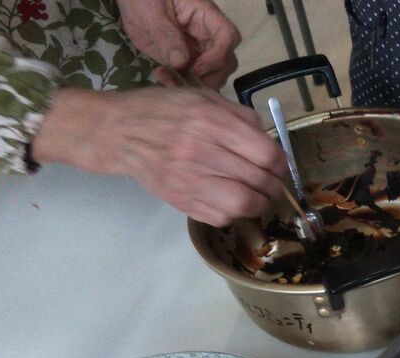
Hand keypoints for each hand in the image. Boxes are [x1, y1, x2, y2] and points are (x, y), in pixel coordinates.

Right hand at [32, 88, 287, 225]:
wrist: (118, 132)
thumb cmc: (163, 110)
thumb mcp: (204, 98)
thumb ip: (241, 117)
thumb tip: (270, 142)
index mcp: (210, 122)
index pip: (266, 154)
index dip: (281, 164)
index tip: (279, 165)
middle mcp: (201, 152)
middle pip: (260, 182)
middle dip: (275, 186)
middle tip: (274, 184)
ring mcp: (189, 180)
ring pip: (244, 205)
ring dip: (259, 204)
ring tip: (258, 197)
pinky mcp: (180, 200)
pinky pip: (221, 218)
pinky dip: (234, 214)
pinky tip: (231, 202)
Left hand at [118, 0, 241, 88]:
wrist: (131, 4)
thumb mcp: (151, 10)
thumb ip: (165, 34)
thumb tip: (181, 62)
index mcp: (204, 15)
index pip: (228, 36)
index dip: (218, 56)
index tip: (196, 69)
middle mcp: (207, 34)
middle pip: (227, 59)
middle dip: (212, 75)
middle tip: (186, 81)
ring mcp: (198, 49)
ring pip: (215, 73)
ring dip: (198, 84)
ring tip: (170, 80)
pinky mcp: (187, 61)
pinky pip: (195, 78)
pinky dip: (183, 85)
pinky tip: (163, 78)